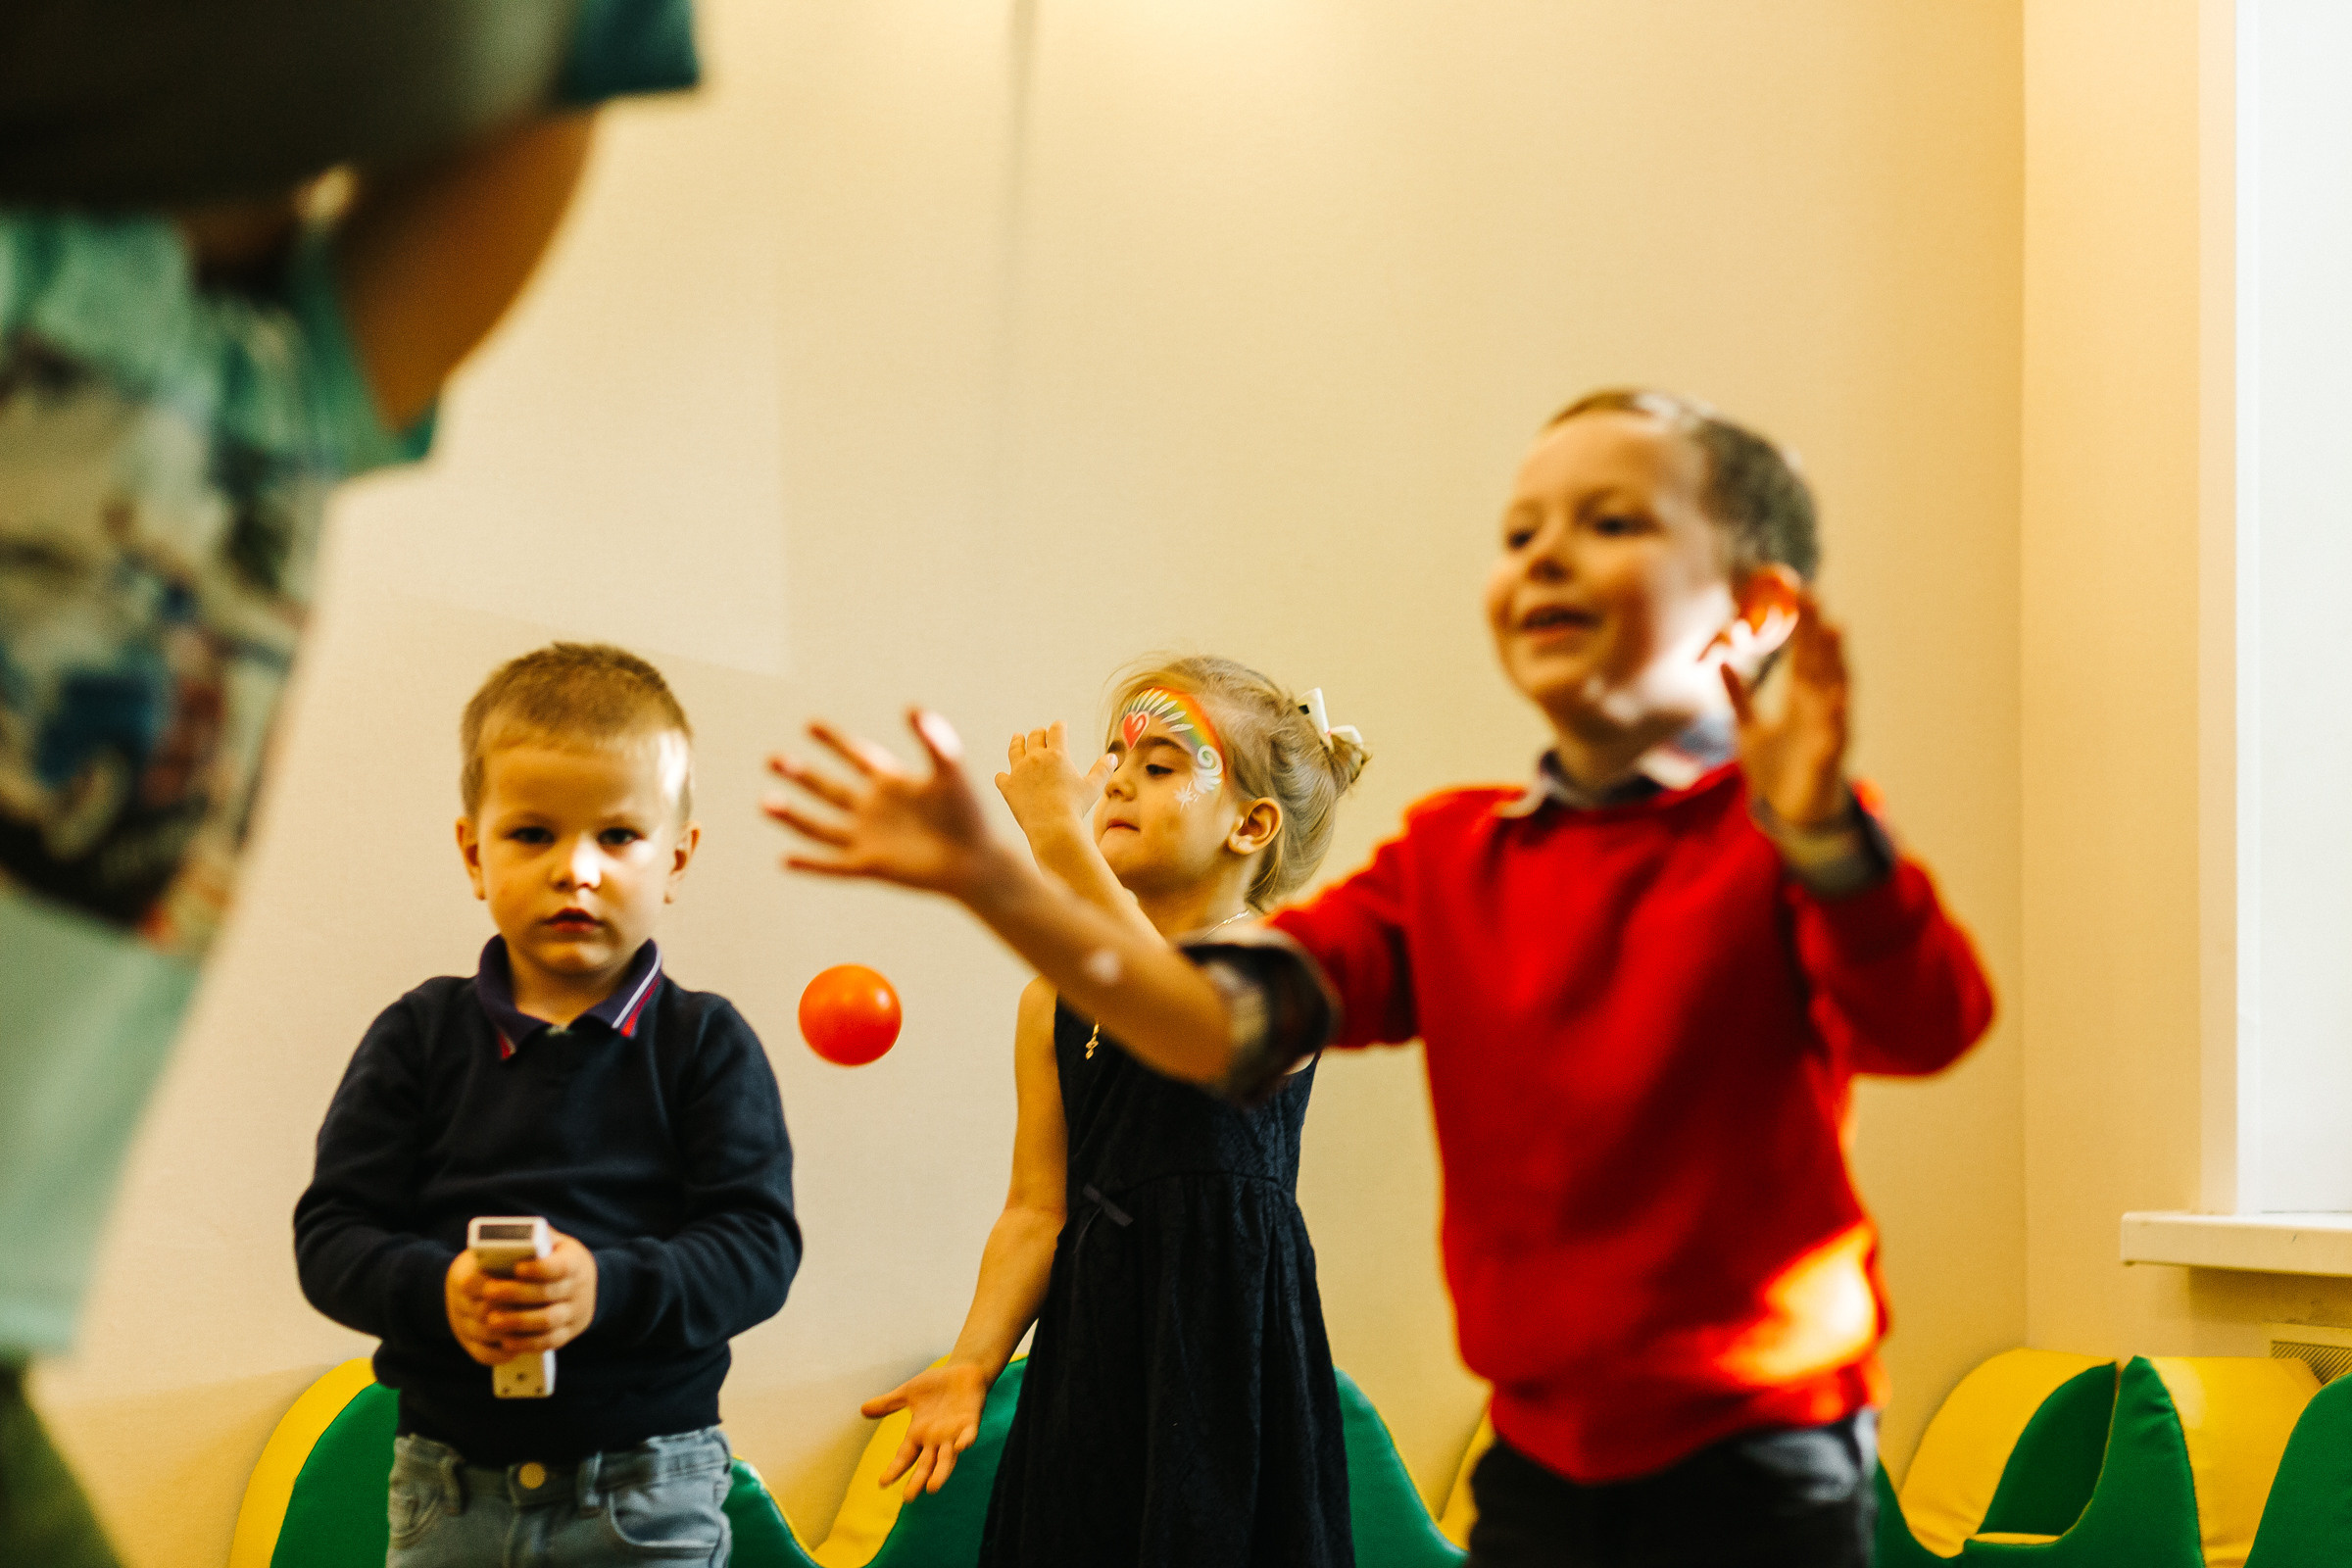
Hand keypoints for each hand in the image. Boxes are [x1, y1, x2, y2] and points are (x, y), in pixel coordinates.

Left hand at [444, 1232, 599, 1365]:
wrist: (585, 1286)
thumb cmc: (558, 1259)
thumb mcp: (554, 1244)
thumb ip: (536, 1240)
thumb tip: (508, 1237)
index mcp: (576, 1263)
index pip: (560, 1266)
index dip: (539, 1268)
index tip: (517, 1267)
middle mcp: (580, 1289)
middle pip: (548, 1294)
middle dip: (516, 1294)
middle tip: (489, 1292)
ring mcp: (575, 1313)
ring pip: (548, 1320)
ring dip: (518, 1322)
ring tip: (491, 1320)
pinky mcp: (568, 1334)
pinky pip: (548, 1342)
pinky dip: (526, 1343)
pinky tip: (506, 1341)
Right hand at [766, 711, 1005, 897]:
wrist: (976, 862)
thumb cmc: (968, 815)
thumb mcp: (949, 770)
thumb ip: (933, 739)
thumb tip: (912, 707)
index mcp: (891, 782)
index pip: (857, 756)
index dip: (834, 741)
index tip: (810, 724)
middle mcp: (873, 808)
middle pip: (829, 788)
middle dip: (801, 774)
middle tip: (774, 759)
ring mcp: (868, 837)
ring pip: (821, 826)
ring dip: (793, 815)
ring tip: (765, 802)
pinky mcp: (870, 865)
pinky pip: (833, 864)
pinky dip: (810, 864)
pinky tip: (784, 860)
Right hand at [860, 1361, 991, 1499]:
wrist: (963, 1371)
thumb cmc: (936, 1385)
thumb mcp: (908, 1393)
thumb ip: (888, 1403)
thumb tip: (862, 1409)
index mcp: (919, 1433)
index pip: (904, 1456)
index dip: (895, 1469)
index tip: (882, 1483)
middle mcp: (935, 1439)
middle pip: (925, 1465)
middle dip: (918, 1481)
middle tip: (908, 1498)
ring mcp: (954, 1433)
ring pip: (947, 1458)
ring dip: (941, 1472)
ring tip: (932, 1488)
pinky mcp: (970, 1422)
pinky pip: (969, 1434)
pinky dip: (965, 1441)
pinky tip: (960, 1447)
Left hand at [996, 723, 1110, 845]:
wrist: (1052, 827)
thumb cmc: (1075, 807)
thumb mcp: (1093, 787)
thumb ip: (1103, 770)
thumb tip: (1113, 757)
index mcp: (1057, 754)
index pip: (1057, 730)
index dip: (1059, 726)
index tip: (1061, 725)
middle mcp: (1035, 758)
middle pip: (1034, 736)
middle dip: (1039, 733)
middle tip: (1041, 733)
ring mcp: (1018, 771)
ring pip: (1015, 750)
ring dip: (1017, 742)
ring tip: (1017, 738)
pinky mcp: (1008, 787)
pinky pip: (1001, 777)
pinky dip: (1003, 776)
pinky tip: (1005, 776)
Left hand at [1722, 587, 1849, 828]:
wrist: (1790, 814)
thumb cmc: (1777, 768)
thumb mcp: (1748, 728)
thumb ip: (1737, 696)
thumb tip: (1720, 661)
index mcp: (1802, 697)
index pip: (1803, 652)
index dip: (1801, 622)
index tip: (1795, 589)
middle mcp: (1820, 707)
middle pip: (1821, 661)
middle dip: (1817, 628)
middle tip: (1812, 595)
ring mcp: (1828, 730)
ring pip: (1836, 688)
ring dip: (1836, 660)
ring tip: (1835, 628)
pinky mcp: (1828, 758)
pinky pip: (1833, 736)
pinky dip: (1834, 717)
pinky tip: (1833, 698)